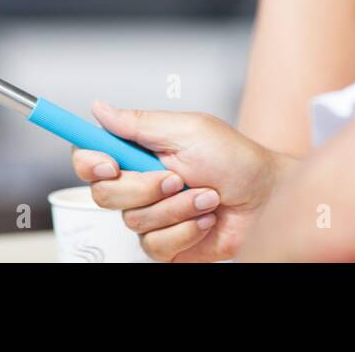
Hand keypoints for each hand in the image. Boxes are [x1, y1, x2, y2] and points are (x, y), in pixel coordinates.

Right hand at [70, 100, 293, 261]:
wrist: (266, 199)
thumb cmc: (236, 159)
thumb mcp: (188, 130)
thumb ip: (138, 123)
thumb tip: (99, 108)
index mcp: (139, 150)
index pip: (89, 156)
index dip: (89, 162)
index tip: (109, 164)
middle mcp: (140, 183)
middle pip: (104, 193)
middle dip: (144, 188)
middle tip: (176, 178)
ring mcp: (152, 215)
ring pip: (133, 221)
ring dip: (177, 208)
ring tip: (206, 196)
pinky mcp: (166, 244)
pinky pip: (155, 245)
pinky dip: (186, 231)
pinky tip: (205, 219)